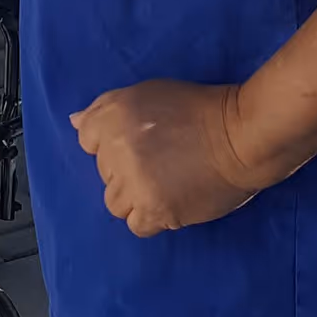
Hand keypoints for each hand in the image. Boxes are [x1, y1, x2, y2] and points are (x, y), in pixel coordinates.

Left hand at [72, 78, 262, 237]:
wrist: (242, 136)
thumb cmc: (200, 109)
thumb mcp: (150, 92)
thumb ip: (107, 107)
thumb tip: (74, 122)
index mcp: (114, 115)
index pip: (87, 140)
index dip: (112, 143)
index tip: (139, 143)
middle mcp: (117, 149)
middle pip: (103, 173)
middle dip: (125, 170)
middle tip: (160, 161)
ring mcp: (134, 182)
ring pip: (115, 203)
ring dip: (136, 197)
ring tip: (165, 184)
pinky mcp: (155, 209)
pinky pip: (136, 225)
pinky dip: (150, 217)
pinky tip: (170, 201)